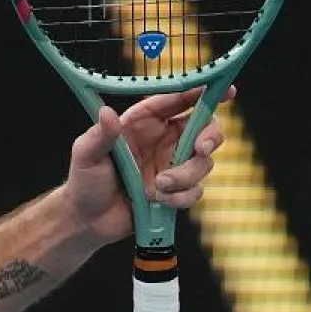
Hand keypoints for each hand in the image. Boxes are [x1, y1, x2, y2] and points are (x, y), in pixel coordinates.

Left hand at [65, 86, 229, 244]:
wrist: (88, 220)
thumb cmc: (84, 181)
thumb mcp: (86, 154)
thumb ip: (100, 135)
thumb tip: (107, 113)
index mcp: (143, 122)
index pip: (177, 100)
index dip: (202, 93)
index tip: (226, 91)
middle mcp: (163, 140)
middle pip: (205, 127)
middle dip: (210, 136)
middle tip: (200, 149)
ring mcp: (172, 165)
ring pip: (204, 163)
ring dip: (186, 176)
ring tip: (157, 187)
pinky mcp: (177, 190)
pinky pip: (196, 190)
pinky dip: (181, 197)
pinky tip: (160, 201)